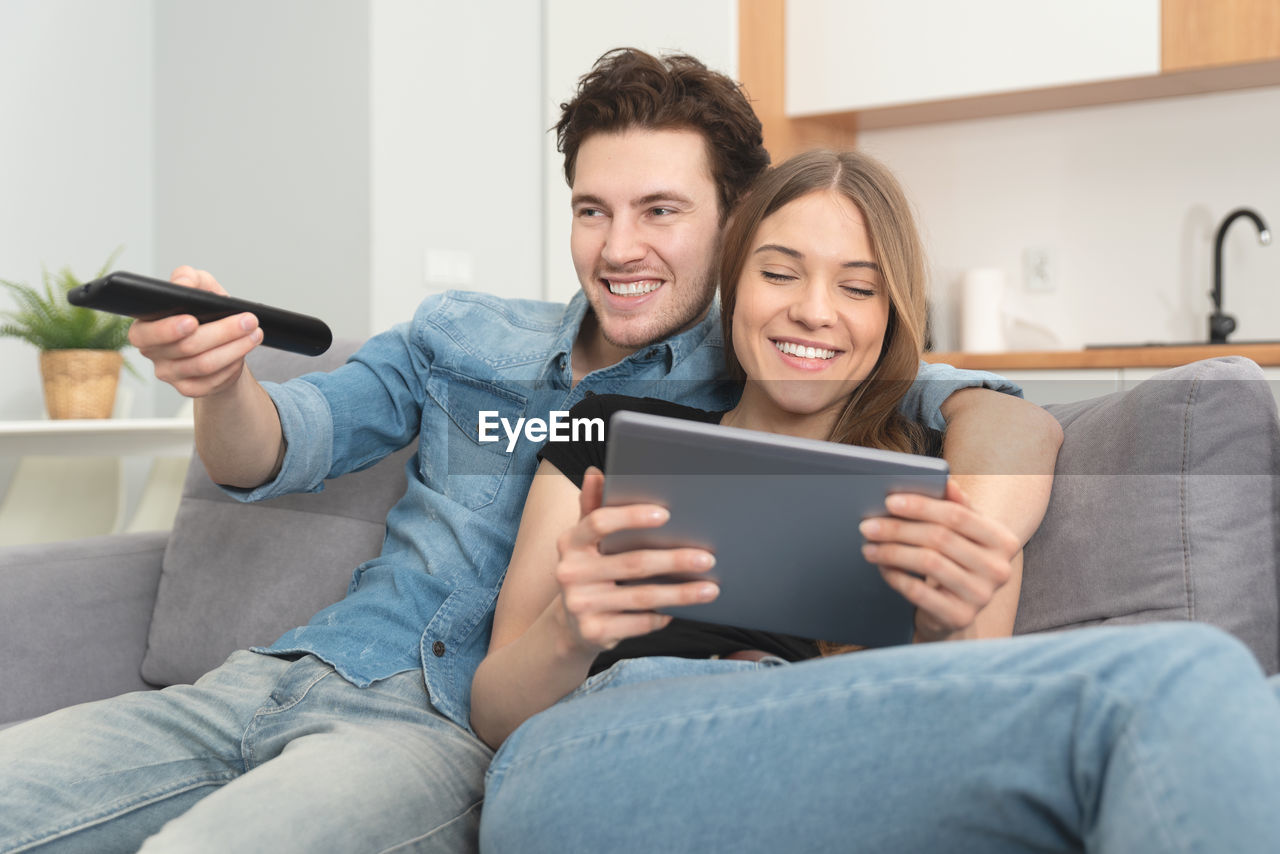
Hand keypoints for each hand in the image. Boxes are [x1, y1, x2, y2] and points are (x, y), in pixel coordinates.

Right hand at [128, 266, 262, 397]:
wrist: (217, 342)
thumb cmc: (203, 312)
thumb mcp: (199, 287)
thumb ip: (188, 277)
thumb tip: (182, 283)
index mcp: (145, 327)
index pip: (147, 333)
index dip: (169, 329)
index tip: (193, 320)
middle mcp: (153, 352)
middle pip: (186, 347)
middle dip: (222, 332)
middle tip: (248, 320)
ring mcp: (169, 373)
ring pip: (204, 364)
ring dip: (235, 348)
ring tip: (254, 333)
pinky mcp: (189, 388)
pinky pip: (213, 381)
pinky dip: (233, 365)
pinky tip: (243, 351)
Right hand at [552, 467, 717, 654]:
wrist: (571, 625)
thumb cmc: (590, 570)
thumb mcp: (586, 540)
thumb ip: (593, 507)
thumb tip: (597, 472)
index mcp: (570, 542)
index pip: (599, 523)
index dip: (632, 517)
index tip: (665, 514)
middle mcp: (570, 573)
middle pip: (632, 563)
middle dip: (674, 560)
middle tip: (707, 558)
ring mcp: (581, 605)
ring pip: (642, 597)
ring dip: (681, 593)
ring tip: (711, 588)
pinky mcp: (595, 632)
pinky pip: (640, 623)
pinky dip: (663, 616)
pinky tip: (682, 610)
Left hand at [859, 479, 1019, 641]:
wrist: (957, 609)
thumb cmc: (957, 561)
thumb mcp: (963, 533)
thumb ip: (957, 506)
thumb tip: (946, 481)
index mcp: (1003, 541)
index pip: (958, 515)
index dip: (921, 506)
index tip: (889, 501)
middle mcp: (999, 569)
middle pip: (940, 538)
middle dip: (898, 529)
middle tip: (867, 526)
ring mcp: (982, 596)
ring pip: (928, 563)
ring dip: (892, 552)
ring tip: (868, 547)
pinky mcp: (960, 617)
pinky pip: (919, 592)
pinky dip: (895, 576)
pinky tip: (882, 567)